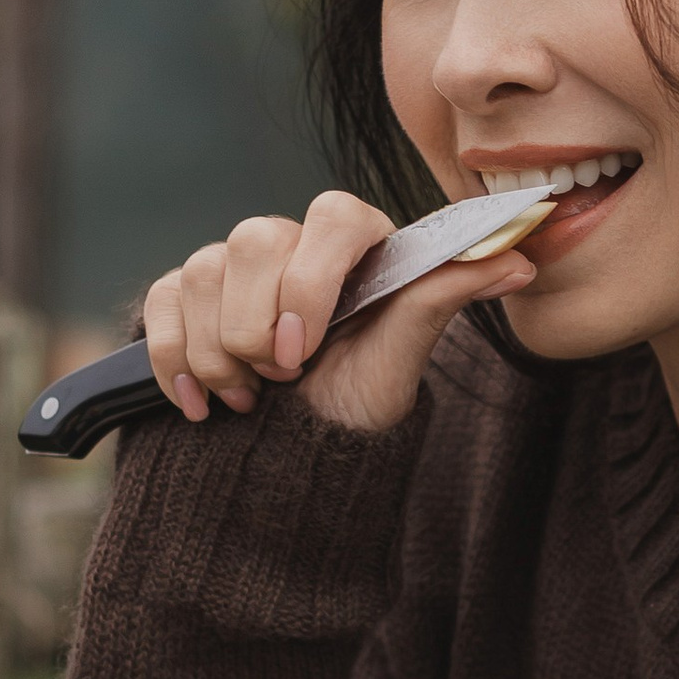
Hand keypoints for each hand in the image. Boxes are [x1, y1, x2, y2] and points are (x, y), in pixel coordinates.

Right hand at [142, 187, 538, 438]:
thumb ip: (446, 298)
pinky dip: (174, 360)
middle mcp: (289, 245)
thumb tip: (519, 261)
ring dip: (220, 353)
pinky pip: (158, 303)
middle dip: (260, 328)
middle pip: (254, 240)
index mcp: (352, 245)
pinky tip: (200, 405)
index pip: (332, 215)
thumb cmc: (353, 406)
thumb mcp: (401, 360)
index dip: (311, 281)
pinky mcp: (177, 298)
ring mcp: (228, 269)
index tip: (304, 351)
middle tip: (285, 379)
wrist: (288, 462)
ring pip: (201, 272)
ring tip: (251, 398)